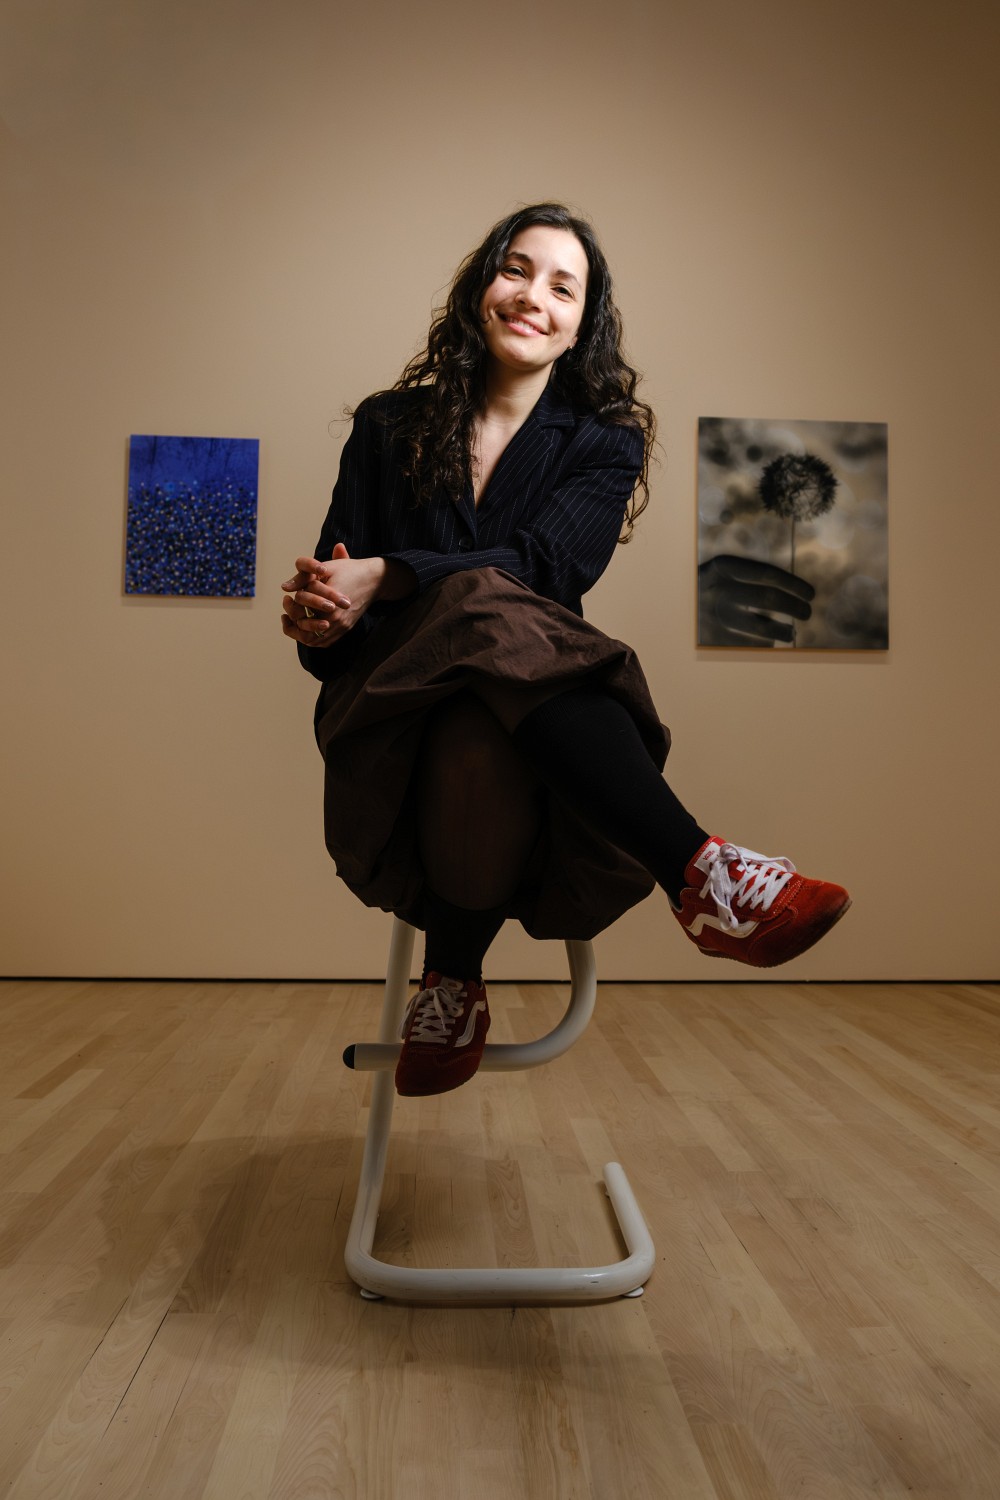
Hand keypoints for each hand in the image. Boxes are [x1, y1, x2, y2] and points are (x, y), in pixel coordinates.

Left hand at [280, 543, 383, 647]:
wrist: (375, 580)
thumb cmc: (350, 570)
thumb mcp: (326, 568)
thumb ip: (304, 577)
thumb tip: (284, 586)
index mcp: (329, 604)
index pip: (301, 615)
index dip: (290, 609)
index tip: (287, 599)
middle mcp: (335, 619)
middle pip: (305, 633)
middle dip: (293, 623)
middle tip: (287, 612)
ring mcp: (341, 626)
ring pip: (314, 641)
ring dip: (301, 634)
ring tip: (293, 622)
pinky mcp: (345, 629)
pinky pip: (325, 642)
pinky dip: (313, 638)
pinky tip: (307, 628)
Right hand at [698, 554, 813, 646]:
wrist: (667, 604)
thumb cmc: (705, 588)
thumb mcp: (721, 574)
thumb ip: (748, 578)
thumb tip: (793, 594)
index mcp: (721, 566)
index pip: (767, 574)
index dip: (793, 584)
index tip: (811, 594)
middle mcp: (716, 588)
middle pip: (767, 599)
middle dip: (794, 607)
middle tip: (807, 613)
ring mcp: (711, 613)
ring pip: (759, 626)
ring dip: (782, 631)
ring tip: (791, 633)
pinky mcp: (707, 636)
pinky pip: (745, 643)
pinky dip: (762, 644)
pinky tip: (769, 643)